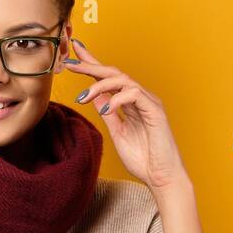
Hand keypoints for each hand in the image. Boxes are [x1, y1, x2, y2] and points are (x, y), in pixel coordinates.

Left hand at [63, 39, 187, 191]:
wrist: (161, 178)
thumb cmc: (143, 159)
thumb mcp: (117, 132)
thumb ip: (108, 113)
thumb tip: (94, 96)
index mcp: (130, 103)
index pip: (109, 78)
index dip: (91, 64)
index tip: (73, 54)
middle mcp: (140, 98)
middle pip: (113, 73)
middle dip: (91, 65)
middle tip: (70, 63)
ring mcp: (149, 102)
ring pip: (122, 80)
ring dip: (99, 85)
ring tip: (83, 97)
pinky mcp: (155, 111)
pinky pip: (135, 94)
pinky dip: (117, 99)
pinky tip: (105, 109)